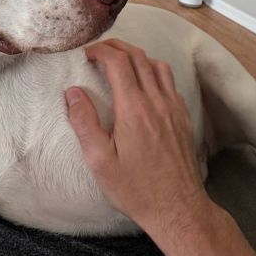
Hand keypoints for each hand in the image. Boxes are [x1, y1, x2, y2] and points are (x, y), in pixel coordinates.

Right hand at [66, 39, 213, 241]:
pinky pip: (170, 82)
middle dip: (117, 47)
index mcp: (133, 108)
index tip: (86, 54)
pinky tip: (145, 84)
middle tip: (99, 51)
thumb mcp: (100, 161)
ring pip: (158, 65)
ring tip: (121, 62)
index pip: (118, 62)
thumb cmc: (136, 188)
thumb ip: (84, 123)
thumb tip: (73, 92)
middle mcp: (157, 102)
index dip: (100, 50)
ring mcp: (173, 108)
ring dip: (138, 56)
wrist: (178, 208)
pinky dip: (154, 72)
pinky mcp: (183, 118)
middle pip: (139, 57)